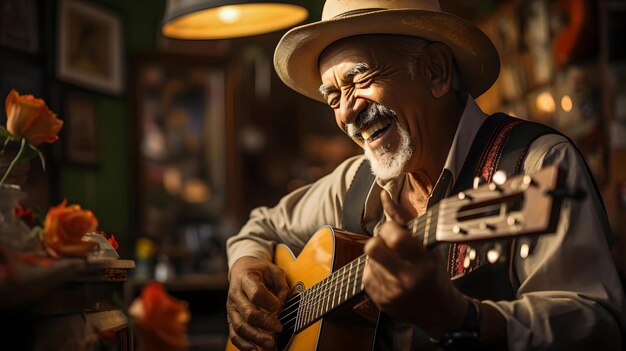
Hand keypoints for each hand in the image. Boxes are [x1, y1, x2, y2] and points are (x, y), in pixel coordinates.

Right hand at [227, 256, 289, 349]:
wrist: (241, 270)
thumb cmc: (260, 271)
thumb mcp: (273, 270)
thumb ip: (281, 284)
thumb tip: (283, 303)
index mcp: (246, 278)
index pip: (256, 293)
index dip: (269, 302)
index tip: (279, 306)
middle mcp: (235, 294)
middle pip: (248, 313)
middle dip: (265, 324)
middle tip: (279, 328)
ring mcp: (232, 308)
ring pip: (240, 327)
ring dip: (256, 338)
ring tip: (270, 345)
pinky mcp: (231, 319)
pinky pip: (234, 335)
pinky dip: (244, 345)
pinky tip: (256, 350)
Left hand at [362, 191, 467, 336]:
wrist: (439, 313)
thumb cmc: (434, 272)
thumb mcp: (427, 245)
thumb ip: (402, 219)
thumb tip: (383, 195)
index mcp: (422, 262)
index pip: (394, 235)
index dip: (389, 228)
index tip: (395, 231)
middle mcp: (407, 279)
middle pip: (372, 248)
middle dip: (377, 241)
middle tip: (388, 245)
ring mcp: (392, 292)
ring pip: (368, 261)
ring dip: (377, 257)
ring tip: (393, 262)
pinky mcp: (380, 301)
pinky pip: (366, 275)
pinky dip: (375, 271)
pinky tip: (389, 275)